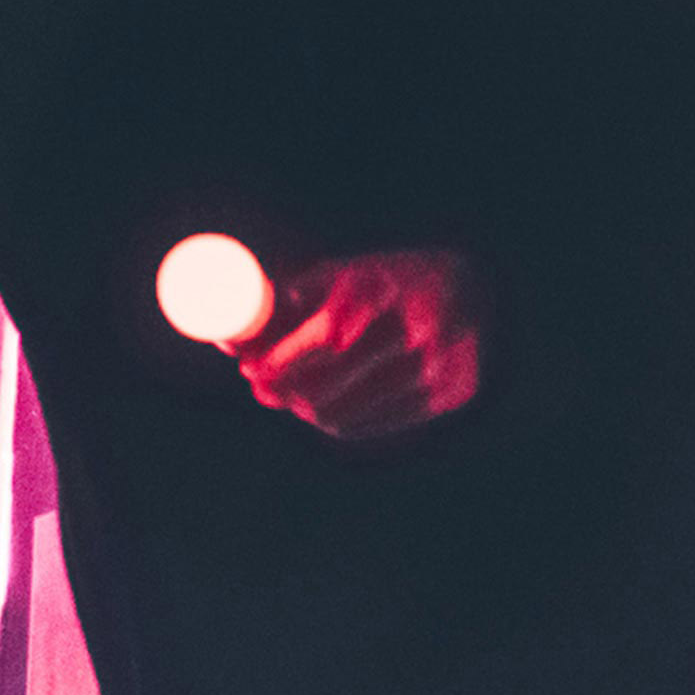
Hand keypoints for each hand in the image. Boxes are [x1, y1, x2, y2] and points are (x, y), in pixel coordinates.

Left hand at [236, 249, 481, 443]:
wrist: (469, 286)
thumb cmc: (382, 280)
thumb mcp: (340, 273)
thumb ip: (287, 301)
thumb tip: (224, 343)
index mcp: (393, 283)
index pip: (328, 333)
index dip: (284, 359)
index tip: (250, 371)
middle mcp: (424, 322)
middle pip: (336, 376)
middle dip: (288, 388)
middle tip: (261, 391)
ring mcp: (446, 361)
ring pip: (356, 406)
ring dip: (311, 409)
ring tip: (287, 401)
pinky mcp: (456, 391)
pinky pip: (383, 421)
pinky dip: (347, 421)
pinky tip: (325, 416)